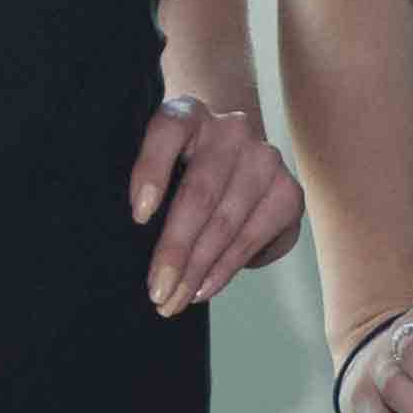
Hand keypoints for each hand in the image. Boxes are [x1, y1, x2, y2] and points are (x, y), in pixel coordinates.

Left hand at [127, 95, 306, 315]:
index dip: (152, 170)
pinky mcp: (288, 191)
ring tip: (174, 300)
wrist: (230, 156)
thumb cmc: (177, 168)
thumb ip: (147, 189)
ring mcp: (265, 158)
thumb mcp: (157, 164)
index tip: (139, 216)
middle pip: (200, 192)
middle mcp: (231, 129)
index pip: (168, 130)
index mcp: (188, 112)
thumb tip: (124, 245)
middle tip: (156, 292)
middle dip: (175, 250)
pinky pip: (251, 238)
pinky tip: (203, 288)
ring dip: (198, 270)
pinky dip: (224, 269)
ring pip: (226, 222)